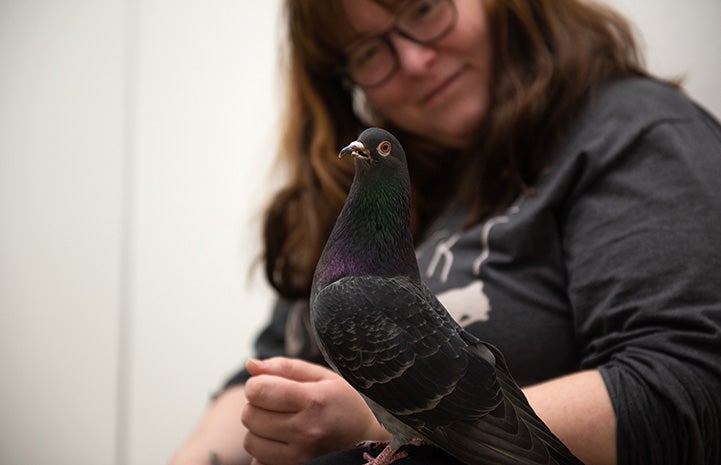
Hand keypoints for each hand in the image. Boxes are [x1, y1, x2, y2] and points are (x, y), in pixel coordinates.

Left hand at [241, 357, 388, 464]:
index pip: (258, 391)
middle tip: (278, 405)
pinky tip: (284, 442)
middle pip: (250, 416)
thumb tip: (250, 365)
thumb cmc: (347, 402)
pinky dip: (265, 452)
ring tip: (282, 423)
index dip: (257, 384)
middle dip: (257, 406)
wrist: (372, 437)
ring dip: (260, 430)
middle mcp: (305, 431)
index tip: (269, 384)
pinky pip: (259, 462)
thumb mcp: (323, 376)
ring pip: (251, 441)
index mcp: (312, 400)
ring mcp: (300, 456)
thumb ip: (285, 367)